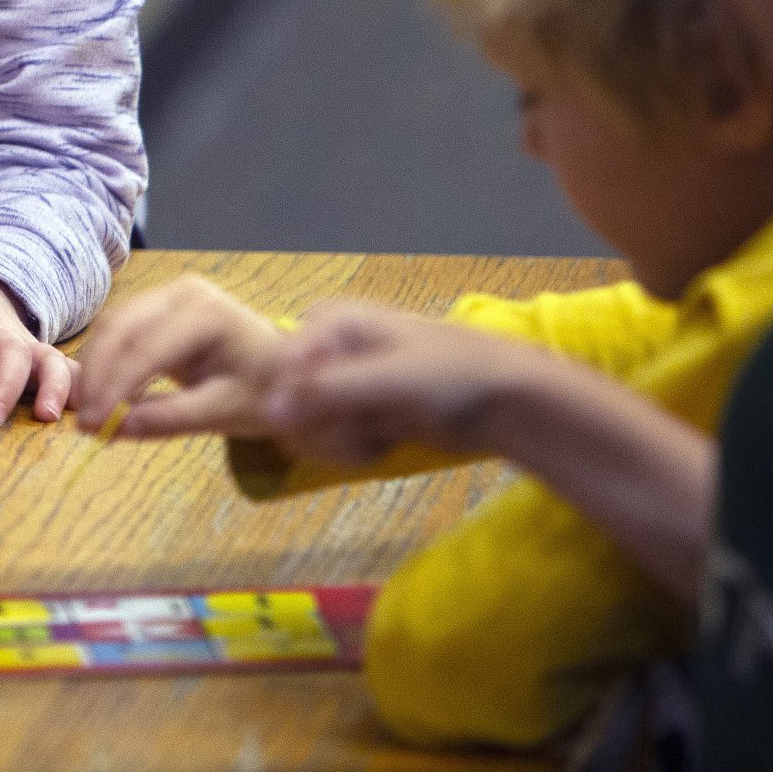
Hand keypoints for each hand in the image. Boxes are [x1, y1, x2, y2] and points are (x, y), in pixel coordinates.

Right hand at [69, 274, 288, 439]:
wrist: (281, 369)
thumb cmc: (262, 389)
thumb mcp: (225, 412)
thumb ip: (171, 419)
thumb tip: (115, 429)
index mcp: (205, 312)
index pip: (145, 348)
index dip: (114, 387)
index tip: (93, 426)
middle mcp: (181, 292)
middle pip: (120, 328)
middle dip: (96, 376)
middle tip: (84, 423)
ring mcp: (166, 295)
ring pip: (111, 327)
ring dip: (94, 369)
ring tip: (89, 414)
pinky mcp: (156, 308)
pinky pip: (118, 331)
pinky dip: (104, 362)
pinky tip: (102, 397)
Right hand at [255, 301, 548, 467]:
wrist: (507, 401)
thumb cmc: (454, 373)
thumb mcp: (389, 379)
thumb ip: (326, 392)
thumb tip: (265, 412)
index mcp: (327, 322)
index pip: (273, 370)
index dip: (295, 405)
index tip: (335, 417)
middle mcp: (325, 350)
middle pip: (284, 405)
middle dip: (328, 426)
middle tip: (372, 424)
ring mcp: (338, 383)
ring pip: (306, 429)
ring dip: (345, 441)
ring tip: (387, 429)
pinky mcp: (354, 413)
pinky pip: (329, 442)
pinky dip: (358, 449)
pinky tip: (390, 438)